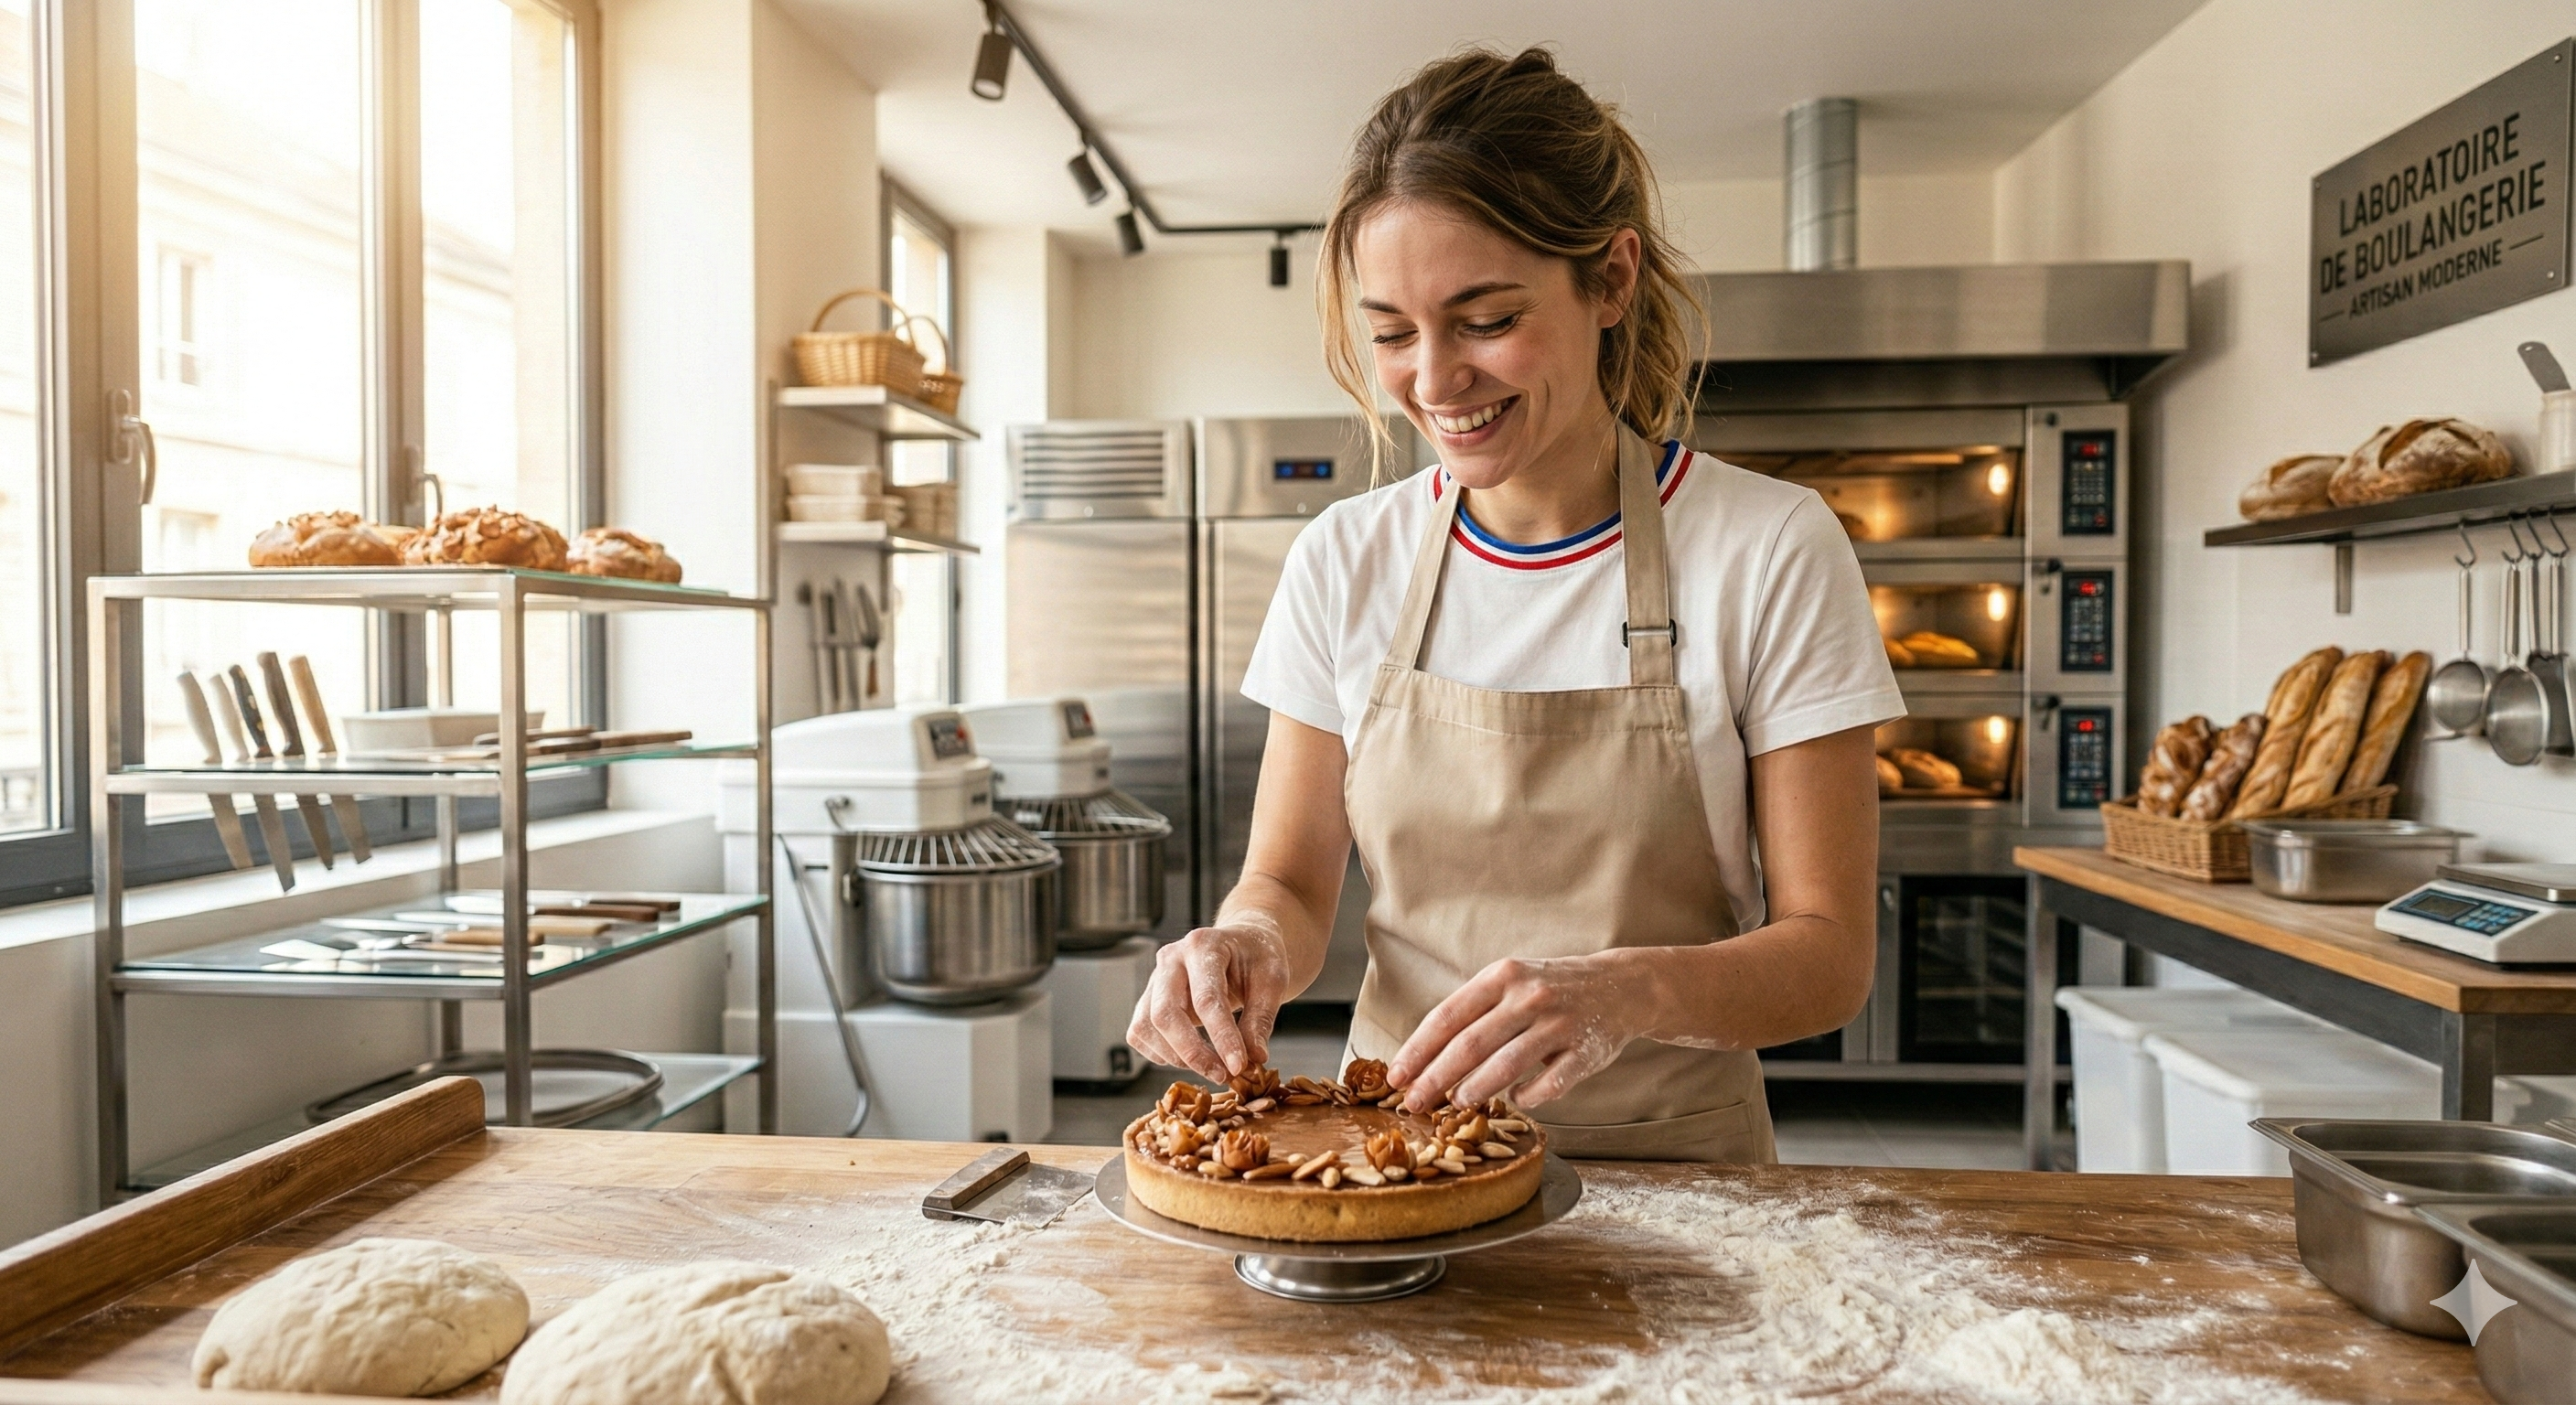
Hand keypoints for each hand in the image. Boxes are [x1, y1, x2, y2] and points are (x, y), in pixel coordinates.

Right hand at [1125, 921, 1292, 1080]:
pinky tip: (1191, 1057)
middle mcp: (1171, 959)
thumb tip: (1254, 1058)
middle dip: (1192, 1053)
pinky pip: (1140, 1033)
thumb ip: (1261, 1018)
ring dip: (1177, 1057)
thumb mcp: (1273, 980)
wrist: (1240, 945)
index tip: (1239, 1066)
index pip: (1207, 999)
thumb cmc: (1256, 957)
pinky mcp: (1147, 999)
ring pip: (1147, 1027)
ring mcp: (1154, 979)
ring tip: (1213, 1067)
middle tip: (1223, 1075)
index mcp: (1203, 945)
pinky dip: (1162, 1053)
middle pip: (1165, 1014)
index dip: (1222, 1037)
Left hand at [1386, 954, 1647, 1111]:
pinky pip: (1549, 1084)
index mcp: (1503, 976)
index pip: (1448, 1016)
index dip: (1418, 1049)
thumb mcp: (1511, 982)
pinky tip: (1516, 1099)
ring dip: (1476, 1089)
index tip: (1396, 1075)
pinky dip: (1527, 1097)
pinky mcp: (1586, 1051)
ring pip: (1507, 1065)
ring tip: (1456, 1104)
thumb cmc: (1551, 988)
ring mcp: (1560, 1023)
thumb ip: (1474, 1012)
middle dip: (1436, 1077)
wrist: (1622, 985)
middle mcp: (1530, 996)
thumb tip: (1425, 1057)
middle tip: (1413, 1102)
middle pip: (1470, 1044)